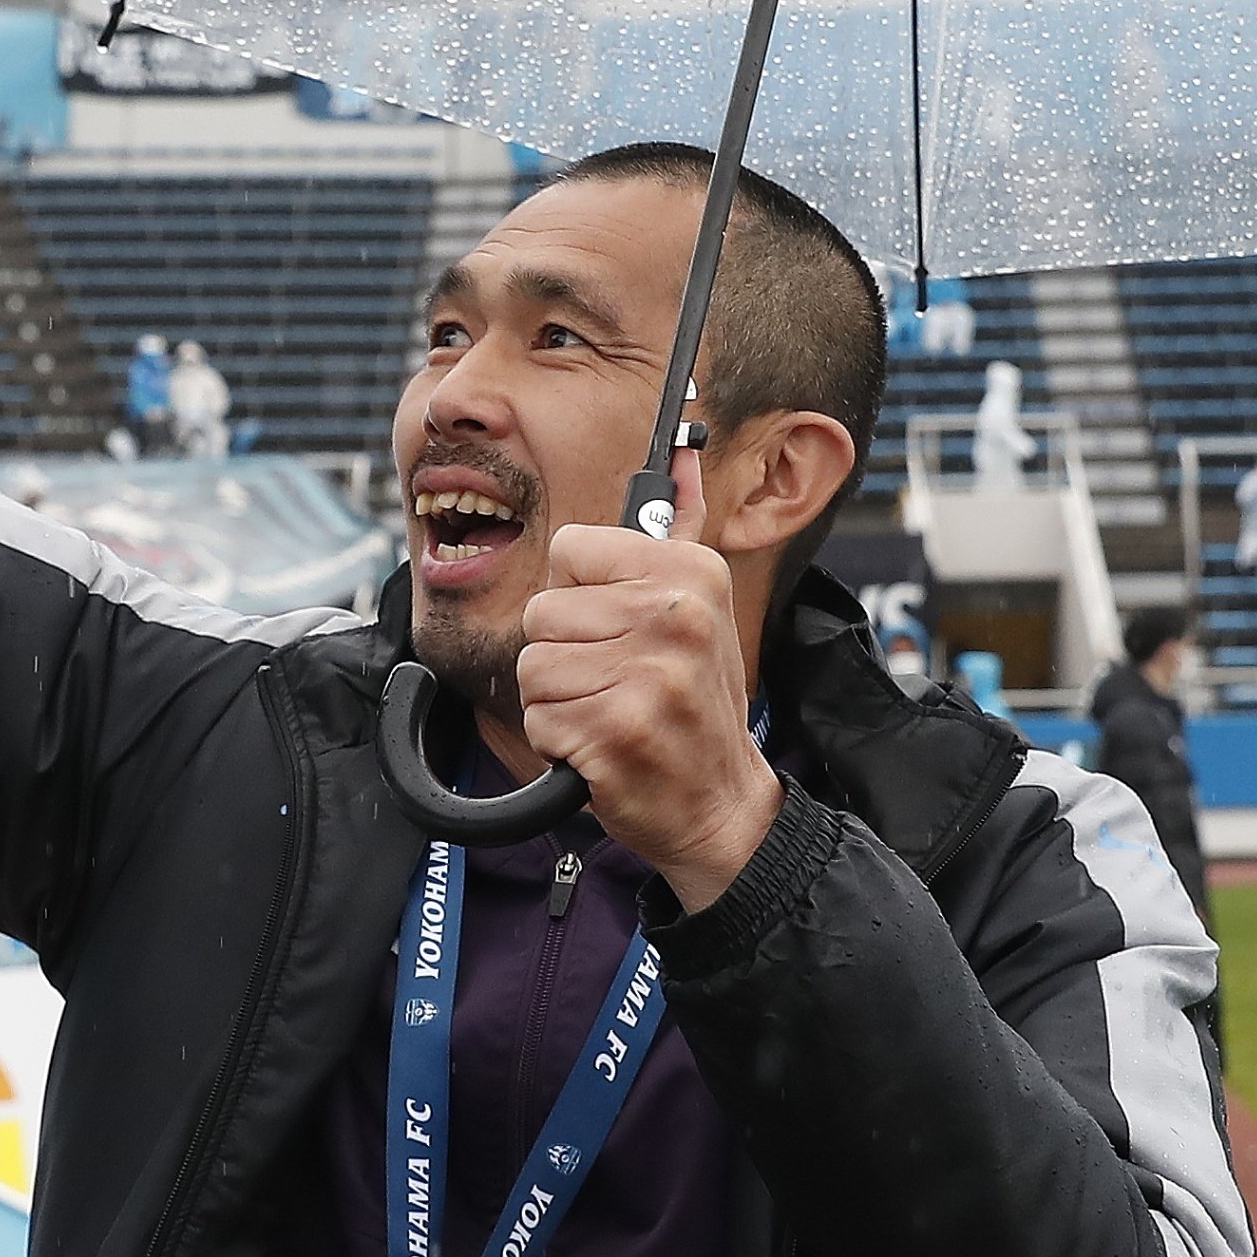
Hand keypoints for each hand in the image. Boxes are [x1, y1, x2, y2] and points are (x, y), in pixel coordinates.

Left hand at [517, 435, 781, 905]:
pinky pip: (538, 719)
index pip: (569, 549)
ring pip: (533, 668)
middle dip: (564, 655)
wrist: (723, 806)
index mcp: (690, 574)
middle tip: (616, 681)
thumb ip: (678, 530)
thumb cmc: (696, 706)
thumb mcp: (701, 609)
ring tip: (611, 713)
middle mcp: (673, 617)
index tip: (618, 625)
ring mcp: (645, 677)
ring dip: (560, 701)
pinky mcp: (613, 731)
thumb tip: (681, 450)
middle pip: (542, 613)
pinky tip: (604, 746)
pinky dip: (558, 742)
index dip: (579, 596)